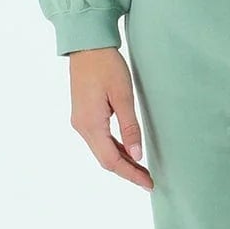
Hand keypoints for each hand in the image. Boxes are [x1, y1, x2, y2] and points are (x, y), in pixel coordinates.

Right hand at [67, 47, 153, 189]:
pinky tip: (129, 150)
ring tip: (142, 168)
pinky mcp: (84, 115)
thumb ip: (130, 127)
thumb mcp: (123, 95)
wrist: (86, 45)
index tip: (148, 183)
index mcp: (90, 124)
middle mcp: (82, 127)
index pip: (111, 160)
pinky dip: (115, 149)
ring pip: (102, 151)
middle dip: (127, 171)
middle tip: (149, 179)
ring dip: (122, 161)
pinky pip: (100, 140)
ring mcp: (81, 122)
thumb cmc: (106, 65)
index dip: (130, 174)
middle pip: (105, 159)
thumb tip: (137, 155)